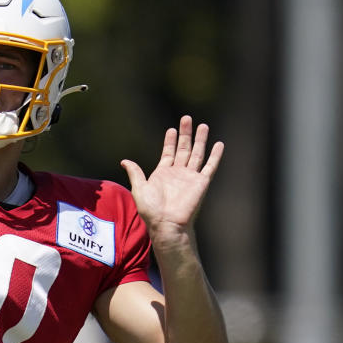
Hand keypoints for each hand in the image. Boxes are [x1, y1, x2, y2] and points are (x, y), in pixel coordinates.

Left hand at [120, 116, 223, 241]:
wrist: (166, 223)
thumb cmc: (151, 210)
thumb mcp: (139, 188)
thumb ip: (135, 173)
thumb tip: (124, 161)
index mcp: (163, 173)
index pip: (168, 152)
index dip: (170, 140)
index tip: (172, 129)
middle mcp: (178, 173)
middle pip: (184, 149)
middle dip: (185, 134)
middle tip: (186, 118)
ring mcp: (190, 177)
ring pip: (197, 153)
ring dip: (200, 140)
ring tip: (203, 125)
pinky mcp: (201, 182)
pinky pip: (210, 166)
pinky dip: (215, 156)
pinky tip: (219, 144)